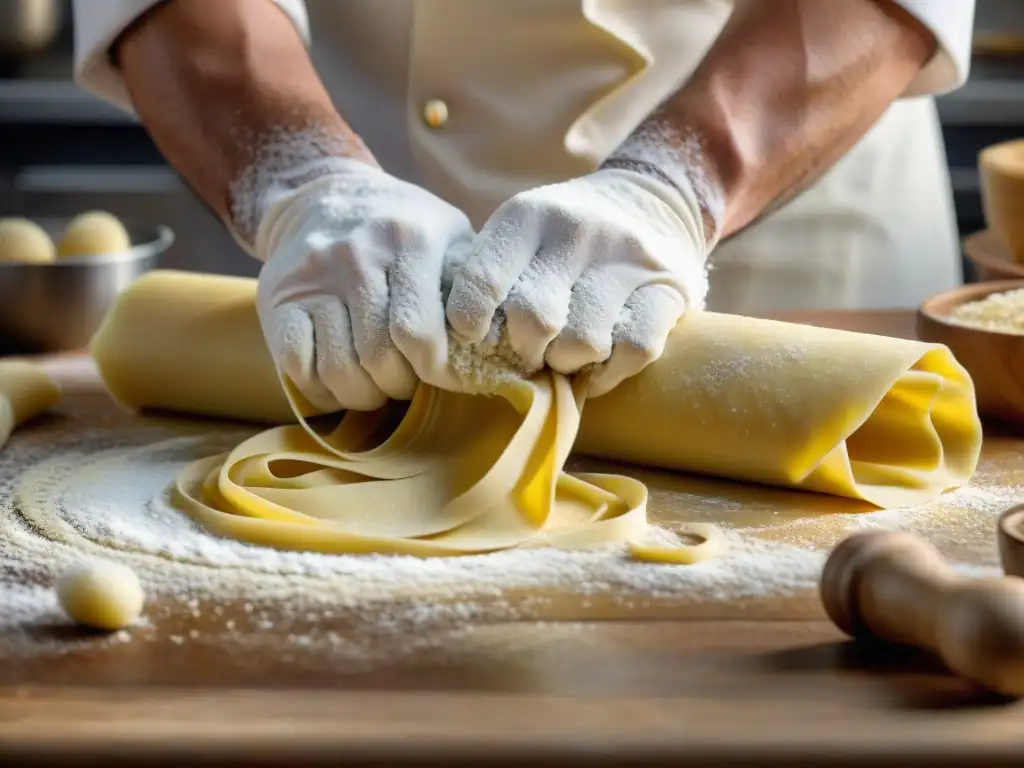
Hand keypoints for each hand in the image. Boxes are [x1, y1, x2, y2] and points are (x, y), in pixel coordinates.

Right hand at [255, 160, 471, 411]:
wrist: (324, 196)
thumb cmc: (403, 229)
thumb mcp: (447, 234)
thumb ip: (473, 280)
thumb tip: (510, 341)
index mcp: (410, 240)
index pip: (420, 334)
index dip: (435, 371)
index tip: (443, 378)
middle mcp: (357, 254)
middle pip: (379, 358)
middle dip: (399, 386)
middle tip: (407, 383)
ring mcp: (312, 276)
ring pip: (339, 369)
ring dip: (363, 395)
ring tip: (377, 387)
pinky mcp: (278, 298)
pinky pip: (298, 366)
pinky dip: (322, 389)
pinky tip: (339, 382)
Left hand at [445, 168, 707, 397]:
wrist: (655, 198)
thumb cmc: (566, 234)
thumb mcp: (523, 230)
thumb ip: (491, 273)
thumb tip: (455, 345)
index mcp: (528, 215)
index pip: (482, 280)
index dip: (470, 321)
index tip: (475, 336)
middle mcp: (578, 231)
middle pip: (533, 319)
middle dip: (525, 349)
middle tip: (528, 351)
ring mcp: (628, 260)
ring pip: (583, 342)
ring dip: (567, 363)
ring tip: (564, 354)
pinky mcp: (668, 290)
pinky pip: (633, 351)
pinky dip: (608, 372)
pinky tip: (598, 365)